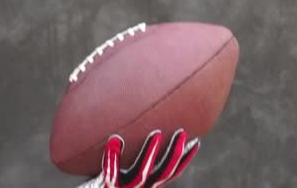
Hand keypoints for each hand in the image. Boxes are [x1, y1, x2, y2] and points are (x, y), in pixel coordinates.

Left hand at [76, 129, 199, 187]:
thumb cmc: (99, 177)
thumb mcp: (116, 163)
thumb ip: (126, 149)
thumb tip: (134, 116)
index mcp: (144, 182)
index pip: (170, 171)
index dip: (184, 158)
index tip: (196, 141)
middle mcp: (138, 187)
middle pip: (163, 172)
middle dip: (174, 153)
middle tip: (182, 132)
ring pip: (142, 172)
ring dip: (150, 152)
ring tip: (156, 133)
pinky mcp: (106, 186)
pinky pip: (111, 171)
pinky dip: (113, 156)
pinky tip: (114, 139)